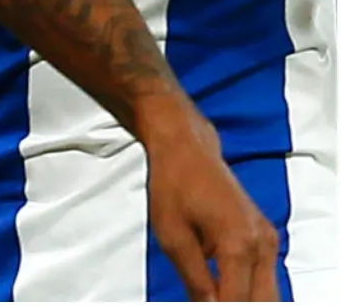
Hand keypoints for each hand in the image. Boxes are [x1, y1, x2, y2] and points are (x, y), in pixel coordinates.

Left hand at [144, 106, 279, 300]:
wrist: (187, 150)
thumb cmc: (174, 184)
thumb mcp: (173, 238)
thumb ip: (194, 280)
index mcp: (238, 243)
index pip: (236, 300)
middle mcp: (261, 242)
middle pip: (262, 301)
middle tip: (207, 303)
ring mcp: (267, 238)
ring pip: (268, 291)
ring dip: (244, 298)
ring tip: (212, 295)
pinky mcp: (265, 236)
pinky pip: (264, 275)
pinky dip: (247, 287)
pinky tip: (220, 287)